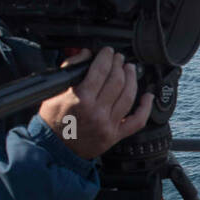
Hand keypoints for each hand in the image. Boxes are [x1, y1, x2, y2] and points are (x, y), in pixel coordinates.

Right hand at [37, 47, 154, 158]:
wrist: (53, 147)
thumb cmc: (52, 120)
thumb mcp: (54, 91)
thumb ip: (70, 68)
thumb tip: (86, 53)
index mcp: (80, 99)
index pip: (100, 70)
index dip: (106, 57)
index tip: (108, 52)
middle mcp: (97, 112)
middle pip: (117, 81)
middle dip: (119, 65)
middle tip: (119, 58)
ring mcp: (108, 124)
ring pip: (129, 96)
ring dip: (132, 79)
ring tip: (130, 69)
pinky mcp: (115, 135)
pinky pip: (137, 121)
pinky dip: (145, 107)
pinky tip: (148, 96)